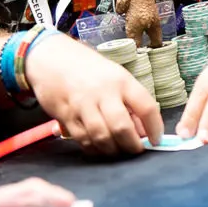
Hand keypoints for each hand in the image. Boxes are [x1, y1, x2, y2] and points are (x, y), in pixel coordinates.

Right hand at [25, 33, 163, 154]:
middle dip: (132, 146)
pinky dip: (94, 148)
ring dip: (113, 150)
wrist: (50, 56)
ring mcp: (82, 105)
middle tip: (136, 150)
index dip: (155, 128)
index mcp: (120, 80)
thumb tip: (142, 131)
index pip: (146, 107)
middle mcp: (102, 92)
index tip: (156, 139)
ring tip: (117, 150)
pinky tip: (99, 147)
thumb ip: (129, 101)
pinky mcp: (65, 116)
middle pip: (122, 127)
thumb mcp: (114, 75)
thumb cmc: (87, 67)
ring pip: (102, 137)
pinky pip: (83, 139)